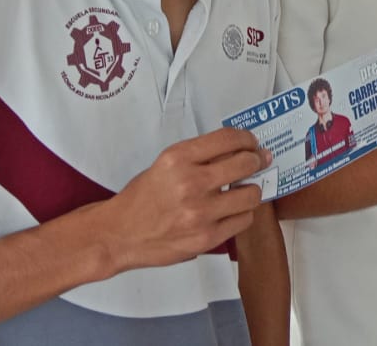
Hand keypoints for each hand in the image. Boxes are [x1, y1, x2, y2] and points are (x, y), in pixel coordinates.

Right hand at [93, 127, 270, 273]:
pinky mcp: (206, 237)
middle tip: (257, 163)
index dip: (247, 139)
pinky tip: (233, 211)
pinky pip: (243, 220)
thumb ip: (199, 157)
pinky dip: (242, 214)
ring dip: (251, 191)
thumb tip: (238, 151)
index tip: (252, 143)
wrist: (119, 234)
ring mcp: (200, 212)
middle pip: (246, 163)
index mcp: (179, 158)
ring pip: (251, 195)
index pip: (228, 138)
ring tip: (244, 191)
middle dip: (257, 161)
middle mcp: (191, 182)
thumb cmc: (142, 199)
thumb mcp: (165, 165)